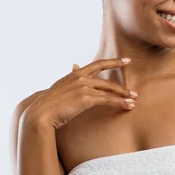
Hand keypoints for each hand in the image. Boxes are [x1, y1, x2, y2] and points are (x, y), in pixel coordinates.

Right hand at [21, 58, 138, 129]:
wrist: (40, 113)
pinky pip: (108, 100)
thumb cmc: (49, 103)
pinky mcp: (86, 99)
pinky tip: (128, 106)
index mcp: (75, 74)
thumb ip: (70, 77)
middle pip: (107, 81)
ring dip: (124, 96)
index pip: (98, 65)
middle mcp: (80, 78)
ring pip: (109, 91)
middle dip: (122, 88)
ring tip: (134, 101)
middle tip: (134, 92)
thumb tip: (75, 65)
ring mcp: (83, 87)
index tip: (127, 60)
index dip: (113, 62)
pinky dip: (120, 102)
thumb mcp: (60, 86)